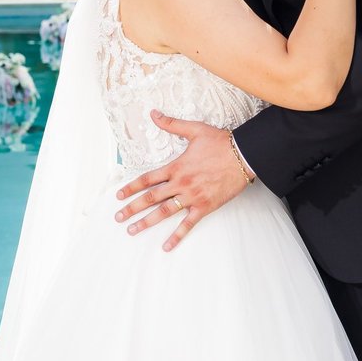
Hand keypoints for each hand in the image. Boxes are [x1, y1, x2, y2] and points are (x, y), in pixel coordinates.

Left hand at [114, 113, 249, 250]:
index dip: (132, 187)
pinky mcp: (204, 207)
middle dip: (132, 208)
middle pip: (151, 198)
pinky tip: (166, 246)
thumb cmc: (220, 142)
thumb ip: (171, 124)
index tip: (119, 196)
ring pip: (164, 212)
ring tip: (132, 230)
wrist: (243, 155)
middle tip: (118, 217)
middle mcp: (180, 183)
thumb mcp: (194, 130)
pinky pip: (188, 224)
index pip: (147, 179)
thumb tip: (154, 114)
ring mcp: (192, 197)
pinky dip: (176, 236)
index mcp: (176, 167)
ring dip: (146, 222)